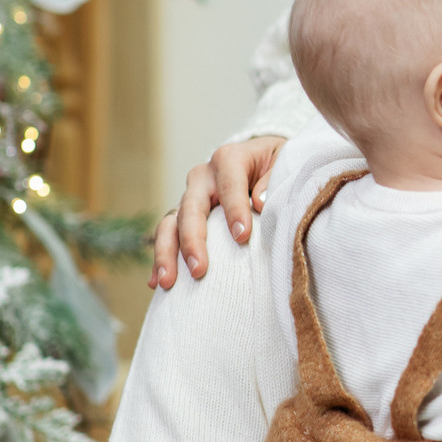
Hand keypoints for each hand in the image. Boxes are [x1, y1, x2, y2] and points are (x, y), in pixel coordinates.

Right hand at [150, 136, 285, 288]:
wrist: (262, 159)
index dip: (235, 210)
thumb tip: (260, 202)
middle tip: (199, 269)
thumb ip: (275, 178)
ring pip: (171, 223)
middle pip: (191, 207)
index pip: (230, 185)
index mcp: (229, 159)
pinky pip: (167, 237)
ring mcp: (191, 197)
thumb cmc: (276, 163)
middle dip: (193, 239)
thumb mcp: (284, 160)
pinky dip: (161, 259)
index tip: (242, 237)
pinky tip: (158, 283)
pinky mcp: (184, 215)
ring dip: (167, 253)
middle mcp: (204, 177)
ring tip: (169, 282)